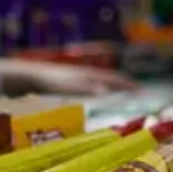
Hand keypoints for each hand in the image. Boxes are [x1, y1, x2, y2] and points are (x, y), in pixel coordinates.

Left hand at [14, 61, 138, 95]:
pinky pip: (89, 85)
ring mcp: (77, 77)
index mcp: (91, 74)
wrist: (30, 76)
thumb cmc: (52, 82)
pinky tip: (92, 97)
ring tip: (117, 94)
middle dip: (122, 84)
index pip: (115, 79)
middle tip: (134, 91)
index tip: (142, 91)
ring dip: (110, 86)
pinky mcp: (68, 82)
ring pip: (99, 81)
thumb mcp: (73, 88)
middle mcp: (86, 74)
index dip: (129, 85)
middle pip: (109, 78)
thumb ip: (90, 89)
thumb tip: (108, 91)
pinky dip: (97, 89)